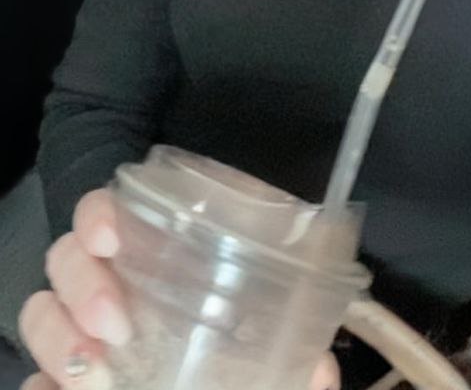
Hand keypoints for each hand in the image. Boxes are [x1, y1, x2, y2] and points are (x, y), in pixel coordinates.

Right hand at [18, 188, 340, 388]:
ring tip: (94, 368)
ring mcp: (83, 325)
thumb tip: (321, 369)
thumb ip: (294, 337)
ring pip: (42, 311)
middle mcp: (110, 277)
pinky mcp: (70, 370)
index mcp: (155, 245)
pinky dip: (42, 382)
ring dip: (58, 336)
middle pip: (66, 260)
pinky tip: (56, 389)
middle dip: (80, 284)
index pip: (105, 211)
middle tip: (113, 323)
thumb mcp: (267, 319)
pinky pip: (38, 373)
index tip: (111, 237)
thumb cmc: (242, 329)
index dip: (98, 215)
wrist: (222, 374)